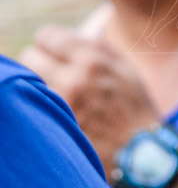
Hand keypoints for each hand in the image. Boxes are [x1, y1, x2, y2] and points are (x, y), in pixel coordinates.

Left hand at [20, 24, 159, 176]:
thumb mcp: (127, 71)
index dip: (49, 44)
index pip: (47, 36)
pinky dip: (37, 107)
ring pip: (25, 83)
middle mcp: (74, 78)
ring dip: (35, 86)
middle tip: (50, 75)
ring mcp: (61, 104)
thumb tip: (77, 34)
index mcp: (93, 59)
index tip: (53, 53)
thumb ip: (101, 49)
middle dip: (38, 63)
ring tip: (53, 95)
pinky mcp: (53, 125)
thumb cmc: (135, 110)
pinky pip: (30, 107)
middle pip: (29, 57)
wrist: (141, 153)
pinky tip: (51, 114)